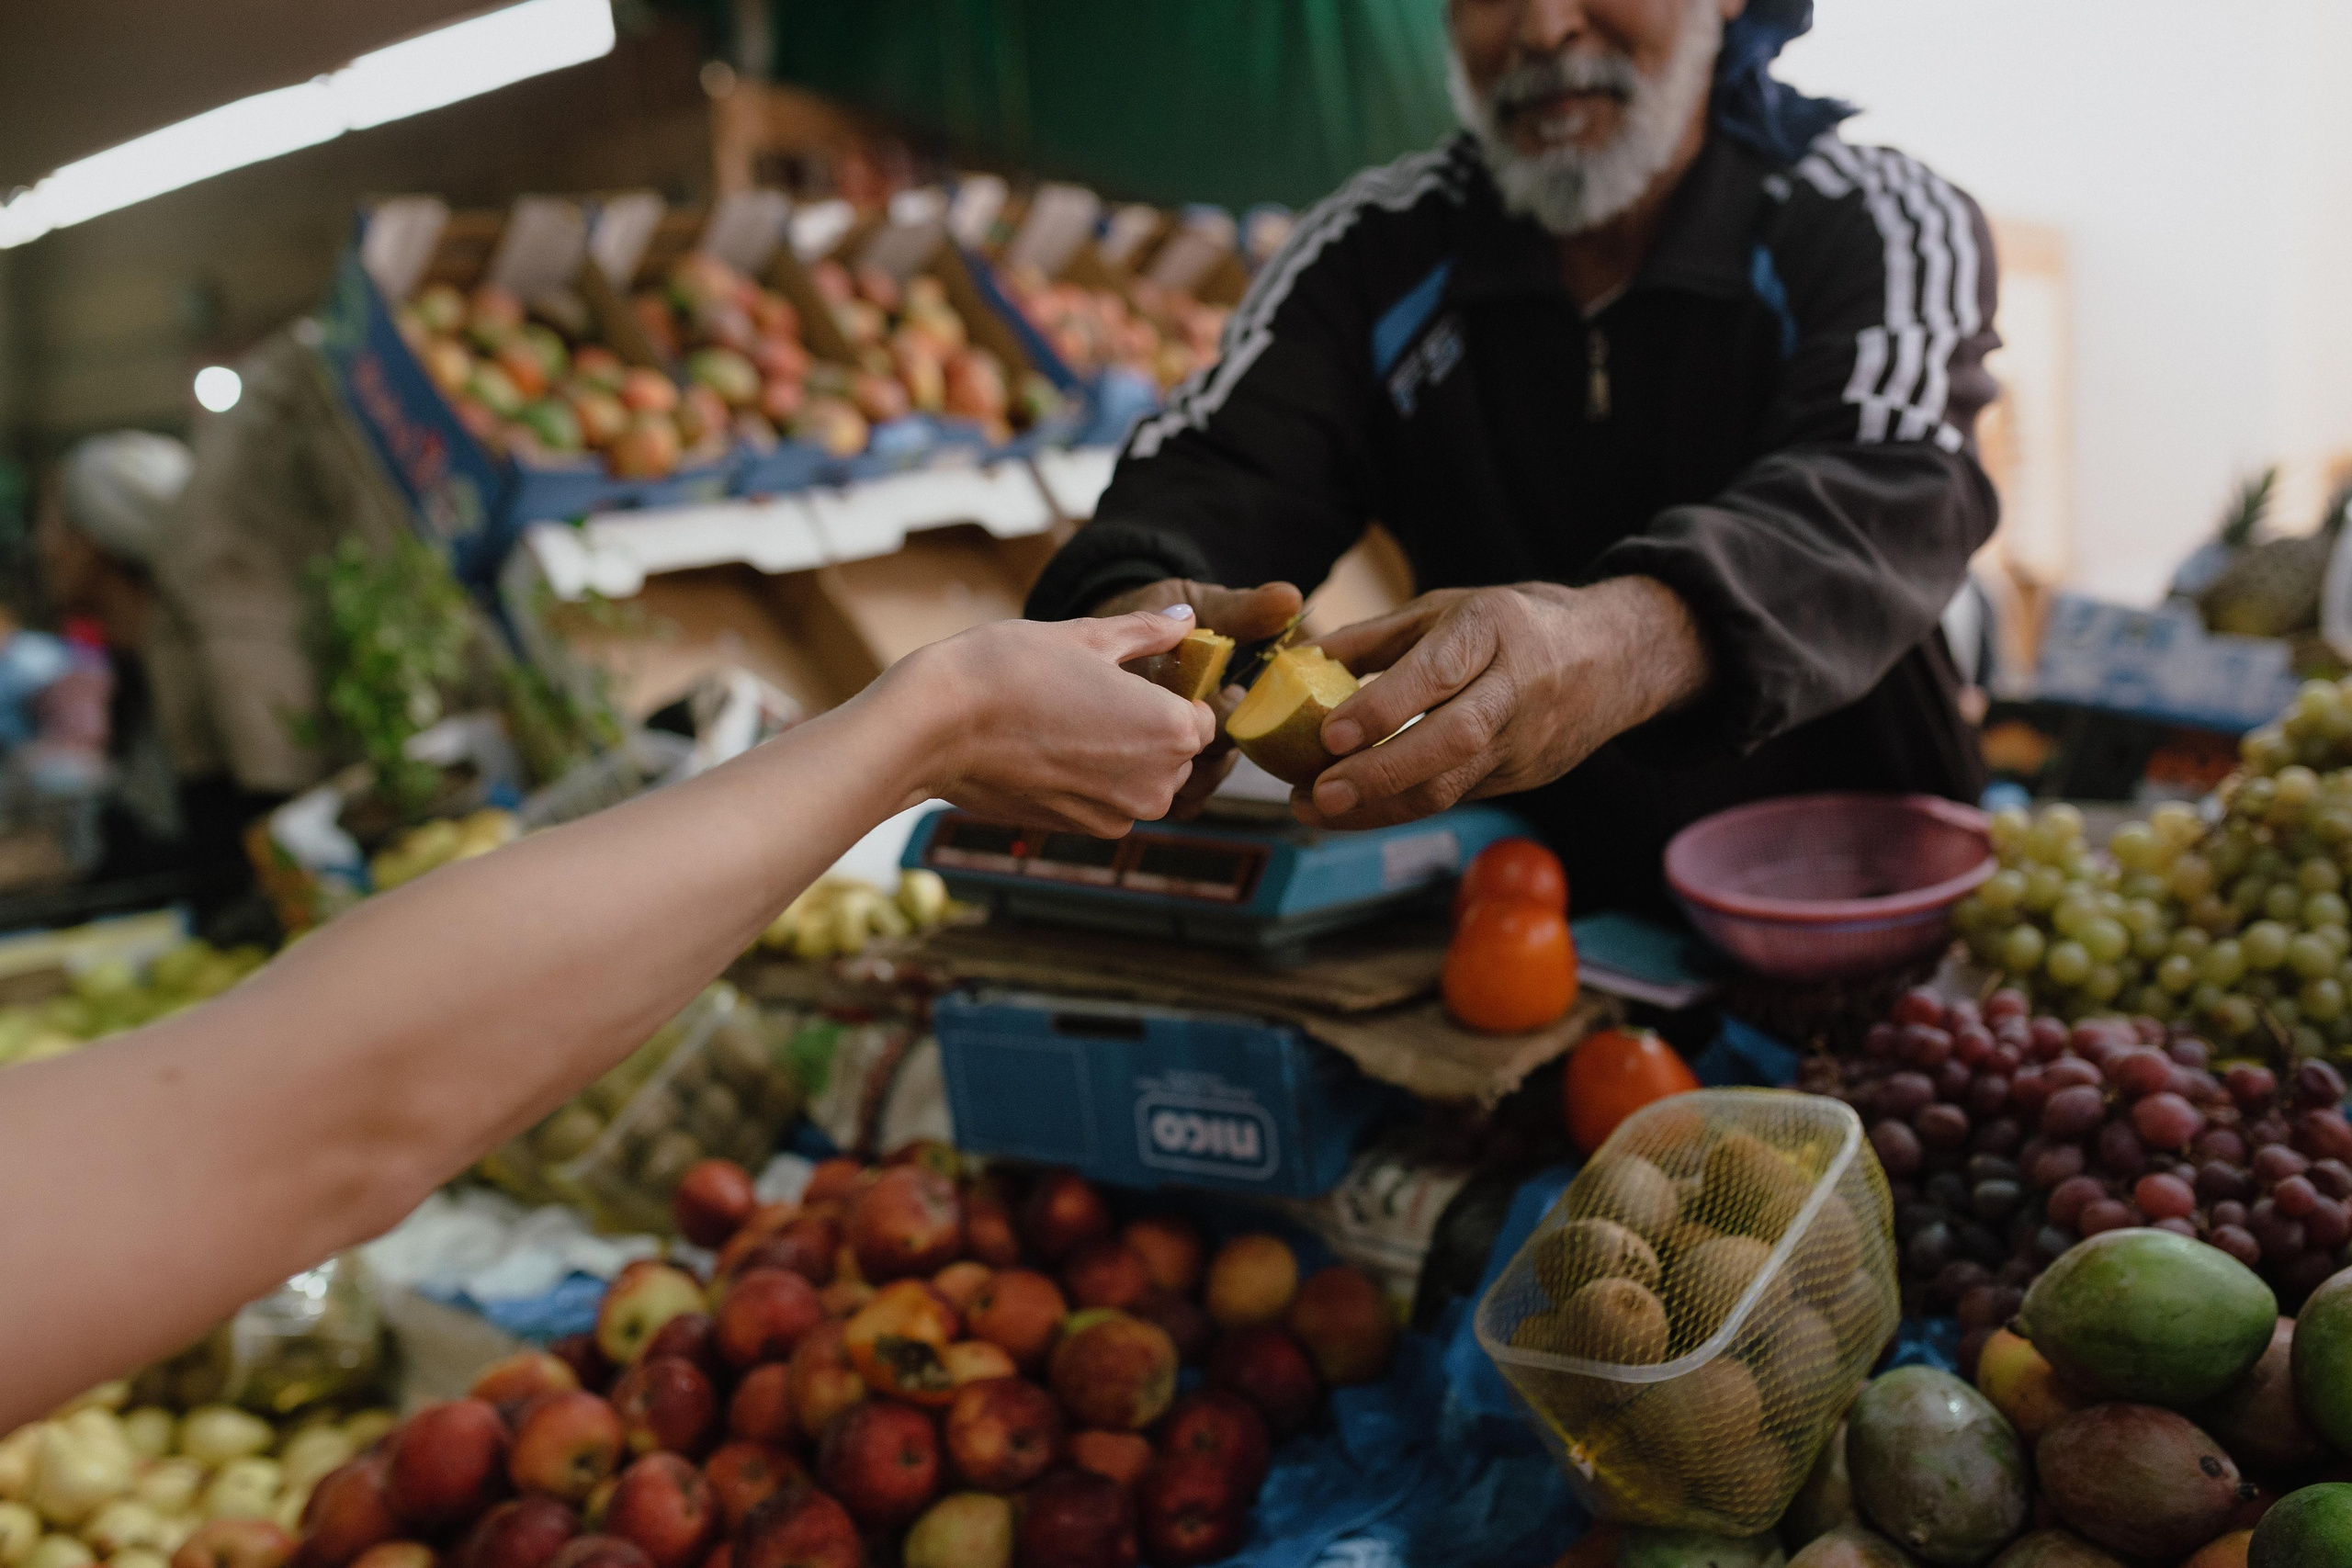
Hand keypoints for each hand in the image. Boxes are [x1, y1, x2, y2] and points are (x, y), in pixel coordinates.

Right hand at [886, 610, 1214, 835]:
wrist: (936, 728)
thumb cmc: (1011, 672)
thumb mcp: (1086, 637)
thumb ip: (1146, 631)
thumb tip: (1185, 618)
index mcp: (1172, 731)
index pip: (1203, 714)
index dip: (1173, 691)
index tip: (1137, 676)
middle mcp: (1157, 785)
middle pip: (1177, 751)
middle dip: (1150, 725)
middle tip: (1096, 693)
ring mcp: (1118, 815)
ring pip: (1142, 778)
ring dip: (1121, 753)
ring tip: (1069, 716)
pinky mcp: (1081, 830)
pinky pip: (1108, 799)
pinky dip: (1091, 777)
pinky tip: (1050, 745)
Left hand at [1295, 577, 1711, 830]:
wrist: (1617, 658)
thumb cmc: (1516, 625)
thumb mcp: (1451, 608)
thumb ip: (1378, 636)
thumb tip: (1303, 658)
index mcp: (1496, 630)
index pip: (1439, 672)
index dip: (1385, 705)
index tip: (1329, 731)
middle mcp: (1516, 688)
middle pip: (1450, 740)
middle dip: (1381, 772)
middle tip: (1318, 793)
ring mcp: (1523, 741)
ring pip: (1452, 785)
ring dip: (1379, 806)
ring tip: (1314, 810)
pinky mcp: (1521, 778)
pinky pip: (1455, 799)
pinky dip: (1398, 808)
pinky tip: (1350, 811)